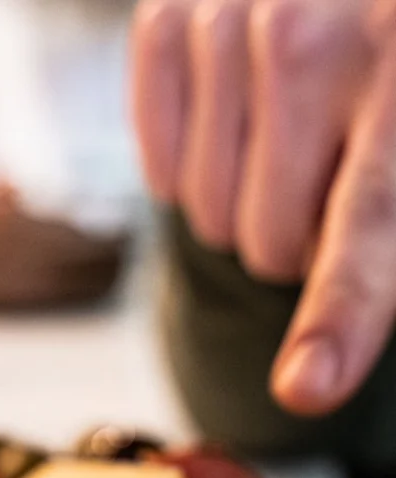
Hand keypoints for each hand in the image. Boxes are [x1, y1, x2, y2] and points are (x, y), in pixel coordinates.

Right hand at [131, 0, 395, 416]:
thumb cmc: (388, 82)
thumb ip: (378, 251)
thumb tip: (319, 377)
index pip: (366, 227)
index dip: (335, 317)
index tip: (307, 387)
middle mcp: (317, 38)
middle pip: (267, 243)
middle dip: (295, 245)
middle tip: (323, 190)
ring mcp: (232, 21)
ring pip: (207, 214)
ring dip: (244, 206)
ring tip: (285, 146)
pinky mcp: (167, 16)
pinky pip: (158, 165)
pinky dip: (187, 168)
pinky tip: (230, 126)